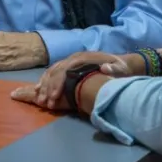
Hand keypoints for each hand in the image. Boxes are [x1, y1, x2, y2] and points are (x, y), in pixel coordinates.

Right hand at [10, 51, 131, 110]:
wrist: (120, 63)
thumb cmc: (120, 68)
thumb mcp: (121, 68)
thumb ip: (114, 69)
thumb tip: (105, 68)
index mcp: (83, 58)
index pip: (65, 70)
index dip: (58, 84)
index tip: (54, 97)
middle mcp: (74, 58)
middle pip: (56, 72)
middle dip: (48, 88)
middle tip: (45, 103)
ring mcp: (70, 61)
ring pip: (52, 72)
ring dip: (44, 86)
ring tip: (40, 100)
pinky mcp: (69, 66)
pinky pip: (53, 72)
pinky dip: (45, 81)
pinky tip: (39, 90)